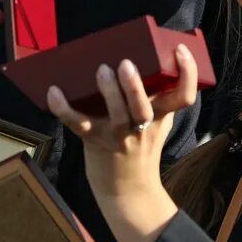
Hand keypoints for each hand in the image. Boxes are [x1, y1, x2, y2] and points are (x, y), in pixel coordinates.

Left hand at [47, 45, 198, 241]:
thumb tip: (148, 59)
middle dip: (135, 87)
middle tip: (126, 64)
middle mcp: (142, 128)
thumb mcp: (157, 124)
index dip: (187, 73)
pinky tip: (53, 91)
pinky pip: (77, 124)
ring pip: (116, 115)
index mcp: (160, 117)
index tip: (181, 50)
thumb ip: (156, 98)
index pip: (184, 96)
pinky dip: (62, 107)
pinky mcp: (94, 141)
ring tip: (101, 70)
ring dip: (109, 92)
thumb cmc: (141, 149)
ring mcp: (117, 136)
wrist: (127, 191)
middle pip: (144, 107)